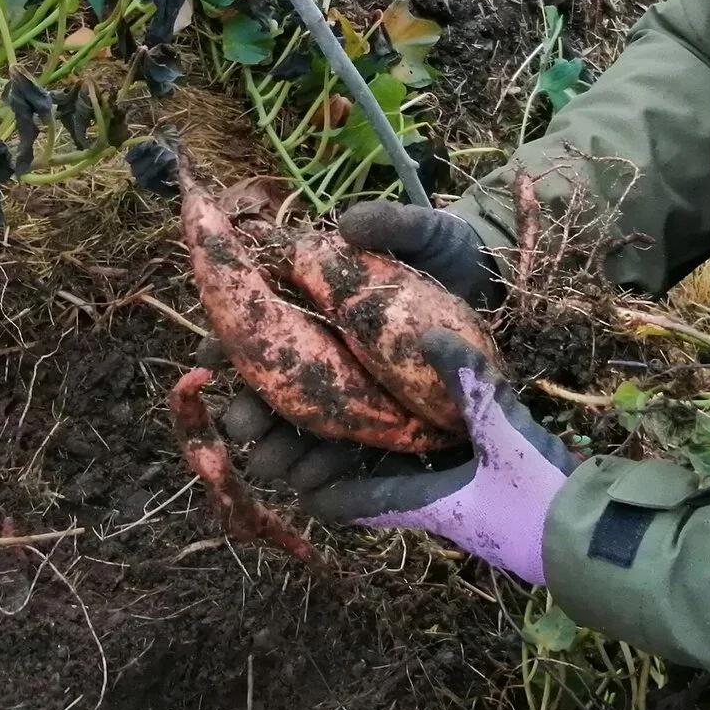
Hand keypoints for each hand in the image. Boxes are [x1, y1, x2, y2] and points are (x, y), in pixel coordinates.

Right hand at [198, 202, 493, 491]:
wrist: (497, 293)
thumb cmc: (447, 254)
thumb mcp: (426, 232)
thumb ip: (391, 224)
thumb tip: (349, 223)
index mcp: (313, 298)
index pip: (255, 320)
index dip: (226, 340)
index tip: (212, 358)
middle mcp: (321, 348)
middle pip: (270, 383)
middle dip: (248, 406)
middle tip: (241, 423)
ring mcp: (347, 391)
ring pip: (297, 428)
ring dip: (278, 448)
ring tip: (272, 463)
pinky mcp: (378, 425)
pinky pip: (341, 457)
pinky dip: (323, 474)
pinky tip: (314, 486)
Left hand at [306, 331, 575, 583]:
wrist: (600, 538)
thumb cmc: (543, 496)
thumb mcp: (505, 433)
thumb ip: (469, 384)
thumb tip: (426, 335)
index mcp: (428, 506)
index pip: (357, 503)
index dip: (323, 488)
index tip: (293, 469)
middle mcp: (441, 512)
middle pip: (379, 488)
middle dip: (354, 461)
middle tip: (328, 423)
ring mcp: (470, 510)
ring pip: (414, 480)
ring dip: (393, 454)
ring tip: (373, 412)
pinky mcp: (498, 500)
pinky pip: (448, 473)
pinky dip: (432, 450)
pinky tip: (438, 421)